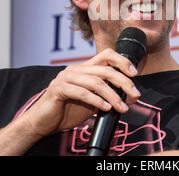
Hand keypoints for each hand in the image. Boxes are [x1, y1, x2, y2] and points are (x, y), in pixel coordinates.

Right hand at [20, 48, 140, 137]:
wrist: (43, 122)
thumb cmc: (68, 111)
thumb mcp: (92, 101)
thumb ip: (107, 95)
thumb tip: (129, 96)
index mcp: (84, 69)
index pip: (106, 55)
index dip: (122, 61)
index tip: (134, 73)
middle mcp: (75, 70)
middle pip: (105, 70)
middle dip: (124, 82)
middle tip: (135, 95)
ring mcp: (65, 78)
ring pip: (96, 82)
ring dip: (113, 96)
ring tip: (122, 107)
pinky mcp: (58, 89)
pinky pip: (82, 92)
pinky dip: (96, 100)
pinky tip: (105, 108)